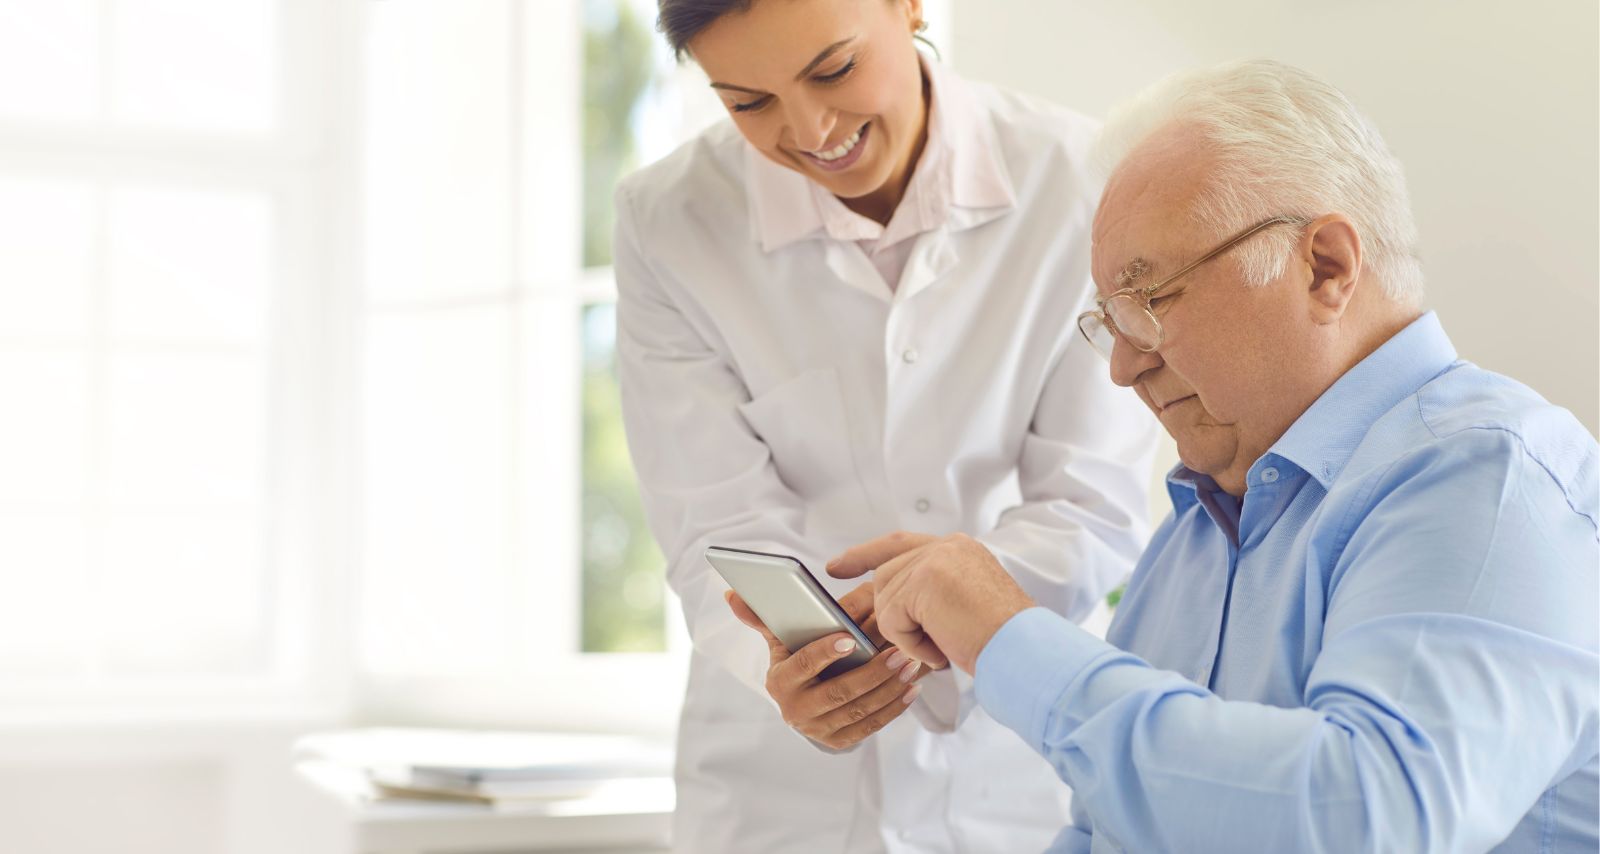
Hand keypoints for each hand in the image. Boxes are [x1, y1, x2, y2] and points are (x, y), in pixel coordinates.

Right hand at [725, 586, 924, 749]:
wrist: (803, 703)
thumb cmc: (795, 660)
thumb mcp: (779, 640)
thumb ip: (760, 616)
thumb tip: (731, 592)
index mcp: (779, 683)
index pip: (804, 665)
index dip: (827, 652)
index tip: (852, 638)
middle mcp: (796, 711)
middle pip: (839, 692)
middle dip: (873, 672)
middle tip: (899, 652)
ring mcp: (819, 729)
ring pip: (860, 710)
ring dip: (889, 688)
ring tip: (910, 665)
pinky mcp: (840, 741)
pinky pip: (871, 726)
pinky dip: (894, 708)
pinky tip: (911, 688)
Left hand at [827, 532, 1034, 673]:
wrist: (1024, 650)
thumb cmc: (999, 640)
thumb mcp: (962, 605)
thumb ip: (928, 593)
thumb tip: (886, 605)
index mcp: (958, 548)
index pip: (898, 543)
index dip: (864, 554)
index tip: (836, 567)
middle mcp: (946, 546)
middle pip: (886, 575)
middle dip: (887, 612)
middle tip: (920, 644)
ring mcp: (935, 559)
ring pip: (886, 600)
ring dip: (908, 634)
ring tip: (943, 646)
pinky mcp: (924, 580)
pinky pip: (892, 619)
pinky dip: (911, 644)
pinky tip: (941, 650)